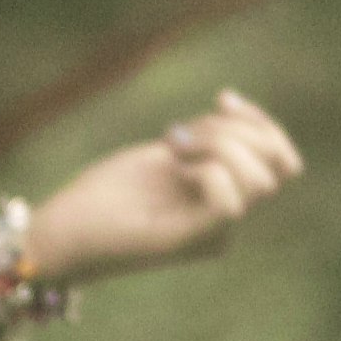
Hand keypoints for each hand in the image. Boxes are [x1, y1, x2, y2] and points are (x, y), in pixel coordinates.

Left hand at [26, 89, 301, 284]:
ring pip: (258, 181)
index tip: (222, 98)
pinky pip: (229, 203)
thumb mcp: (160, 155)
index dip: (261, 124)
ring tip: (170, 145)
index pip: (280, 163)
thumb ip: (201, 140)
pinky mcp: (189, 242)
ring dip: (215, 144)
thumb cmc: (101, 196)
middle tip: (177, 134)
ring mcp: (212, 235)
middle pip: (275, 167)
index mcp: (222, 199)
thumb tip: (231, 108)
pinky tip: (172, 165)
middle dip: (232, 130)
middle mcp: (226, 221)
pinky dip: (205, 170)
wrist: (61, 236)